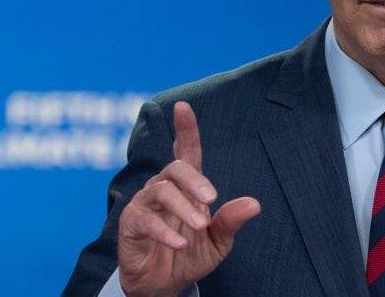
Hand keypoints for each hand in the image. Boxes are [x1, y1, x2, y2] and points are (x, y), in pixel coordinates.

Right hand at [117, 101, 260, 296]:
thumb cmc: (191, 255)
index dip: (185, 129)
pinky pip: (145, 219)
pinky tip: (181, 242)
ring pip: (160, 190)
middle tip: (211, 200)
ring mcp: (144, 205)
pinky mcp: (130, 224)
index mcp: (186, 187)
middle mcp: (163, 188)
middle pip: (176, 168)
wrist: (166, 285)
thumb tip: (254, 204)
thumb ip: (231, 221)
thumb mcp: (219, 240)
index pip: (186, 152)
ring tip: (200, 225)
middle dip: (195, 180)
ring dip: (182, 207)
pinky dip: (165, 231)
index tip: (183, 106)